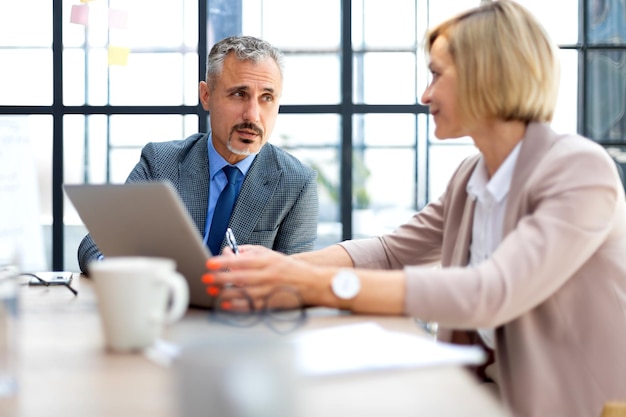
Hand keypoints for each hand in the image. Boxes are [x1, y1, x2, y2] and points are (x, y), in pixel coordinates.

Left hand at [202, 245, 318, 308]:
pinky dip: (237, 306)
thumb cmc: (287, 268)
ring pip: (243, 293)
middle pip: (240, 277)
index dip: (224, 262)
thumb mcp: (270, 254)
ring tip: (212, 291)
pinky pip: (251, 306)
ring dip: (225, 293)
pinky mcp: (271, 304)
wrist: (310, 283)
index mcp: (267, 261)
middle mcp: (268, 276)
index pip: (242, 260)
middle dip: (220, 278)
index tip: (210, 263)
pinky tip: (225, 304)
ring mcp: (269, 291)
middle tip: (206, 279)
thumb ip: (250, 251)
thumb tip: (229, 251)